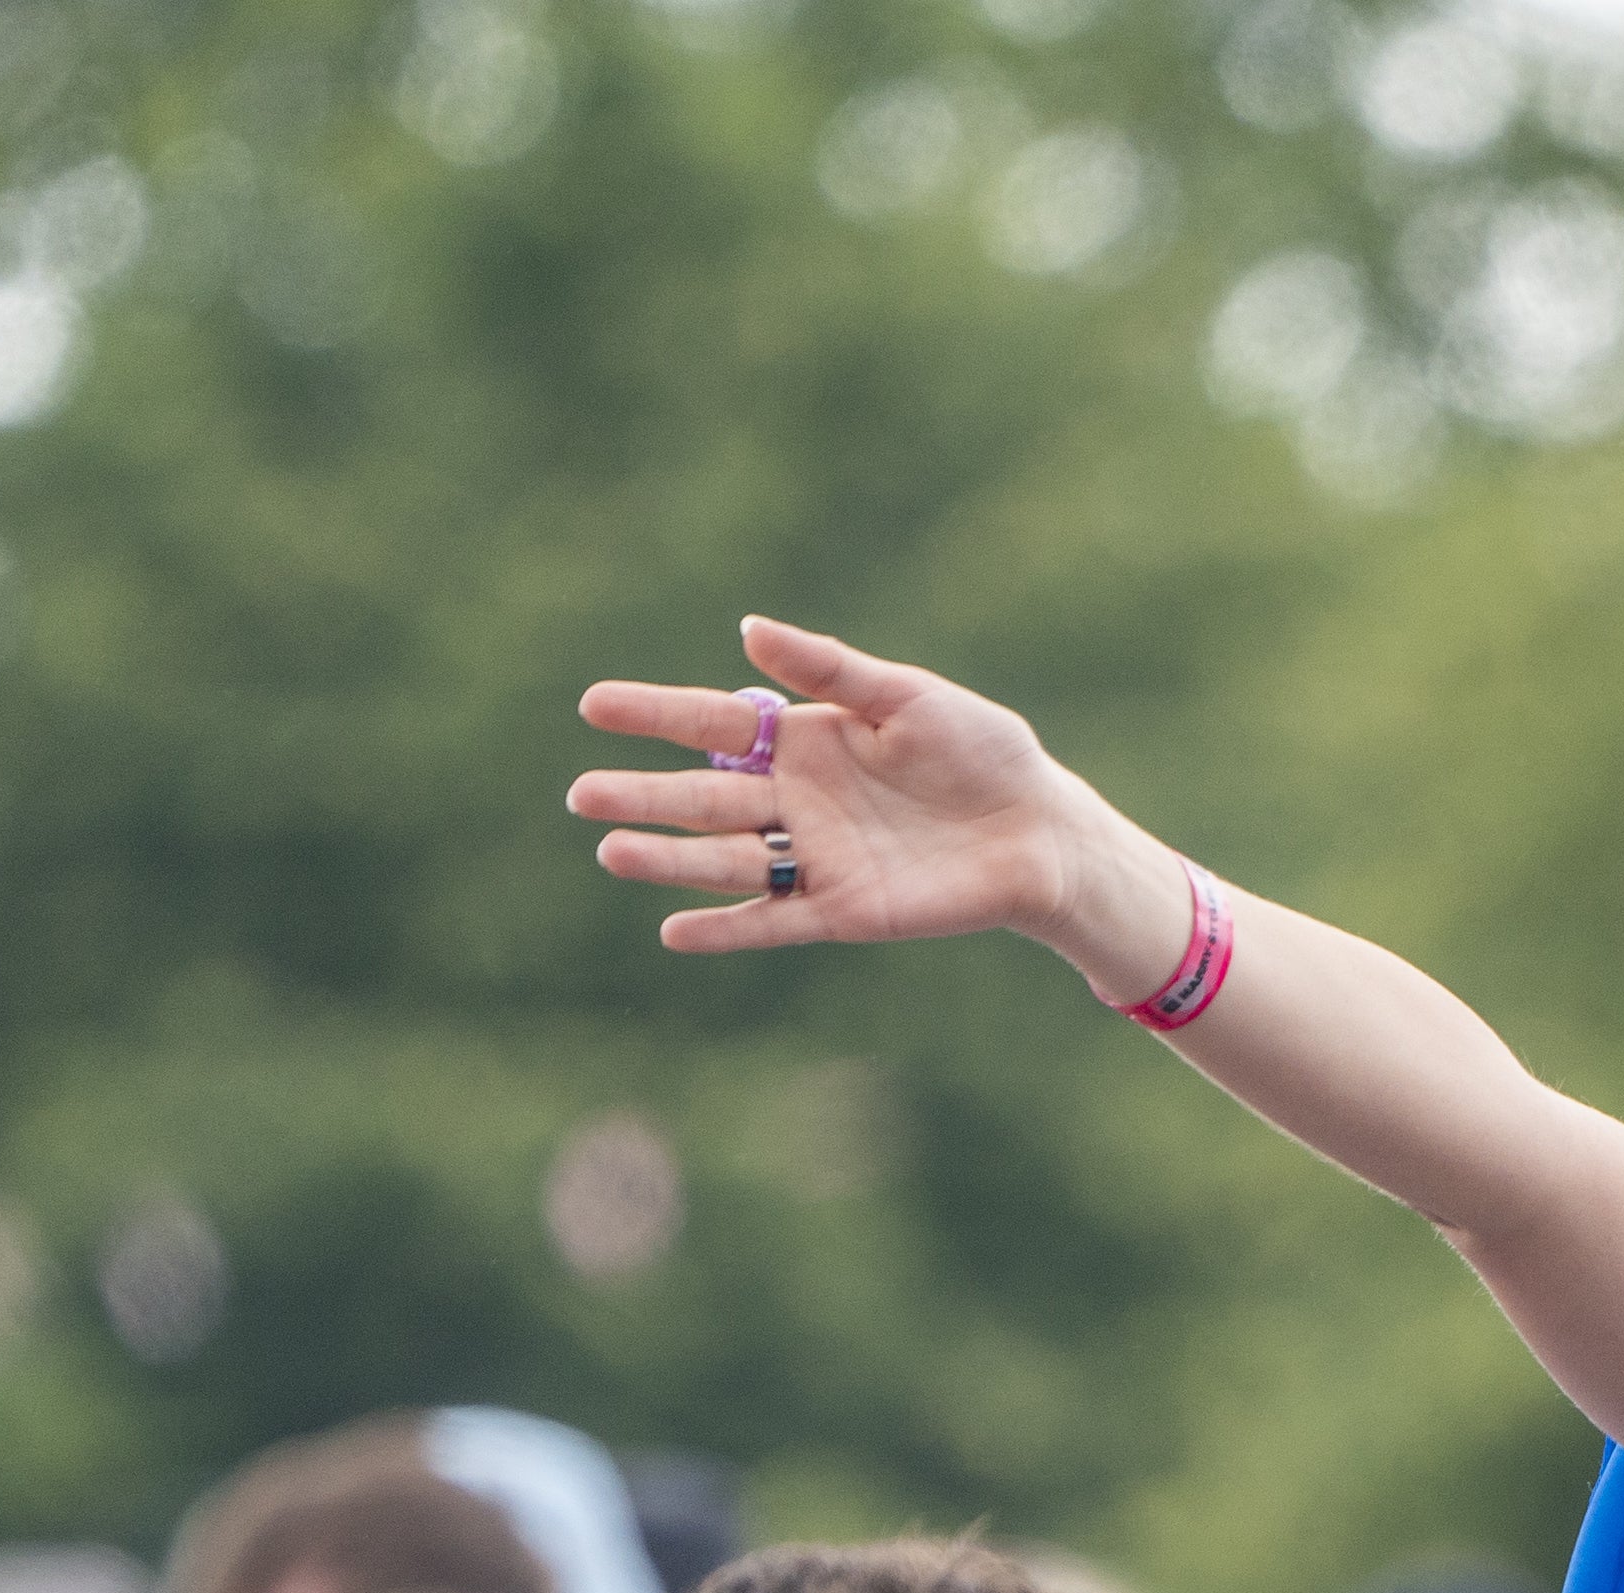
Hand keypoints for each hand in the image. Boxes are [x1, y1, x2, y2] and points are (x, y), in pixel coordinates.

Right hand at [568, 616, 1188, 994]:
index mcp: (808, 739)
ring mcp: (817, 858)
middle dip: (645, 794)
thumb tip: (748, 627)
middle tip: (581, 793)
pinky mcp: (844, 911)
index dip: (656, 715)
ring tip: (611, 850)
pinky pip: (775, 920)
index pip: (715, 723)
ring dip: (669, 859)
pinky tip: (674, 932)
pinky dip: (727, 929)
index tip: (593, 706)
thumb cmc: (984, 754)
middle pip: (706, 797)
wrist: (1042, 832)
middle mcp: (799, 800)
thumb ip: (830, 670)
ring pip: (727, 860)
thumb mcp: (908, 697)